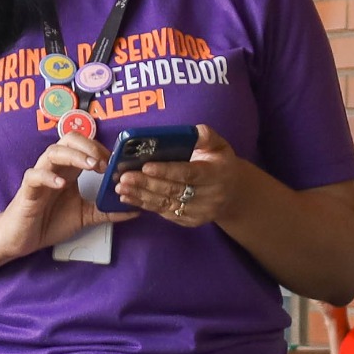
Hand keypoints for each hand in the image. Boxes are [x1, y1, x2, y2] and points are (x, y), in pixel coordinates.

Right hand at [0, 126, 128, 260]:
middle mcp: (55, 167)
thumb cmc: (49, 222)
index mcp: (69, 169)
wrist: (22, 238)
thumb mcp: (85, 216)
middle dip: (90, 146)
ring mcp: (40, 176)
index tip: (116, 163)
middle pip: (69, 140)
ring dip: (75, 156)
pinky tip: (61, 183)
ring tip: (91, 166)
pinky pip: (35, 175)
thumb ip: (107, 211)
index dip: (102, 149)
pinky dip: (48, 176)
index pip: (85, 146)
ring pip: (53, 152)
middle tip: (105, 163)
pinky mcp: (28, 189)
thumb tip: (133, 210)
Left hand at [115, 125, 250, 229]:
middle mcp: (210, 196)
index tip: (145, 166)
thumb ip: (205, 136)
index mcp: (217, 174)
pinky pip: (165, 213)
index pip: (189, 173)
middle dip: (146, 183)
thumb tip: (191, 132)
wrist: (233, 194)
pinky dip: (145, 205)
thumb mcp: (220, 146)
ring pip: (166, 204)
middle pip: (174, 190)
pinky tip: (129, 198)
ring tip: (121, 187)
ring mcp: (200, 212)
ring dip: (141, 196)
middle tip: (124, 176)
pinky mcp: (190, 221)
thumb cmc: (220, 164)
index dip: (166, 171)